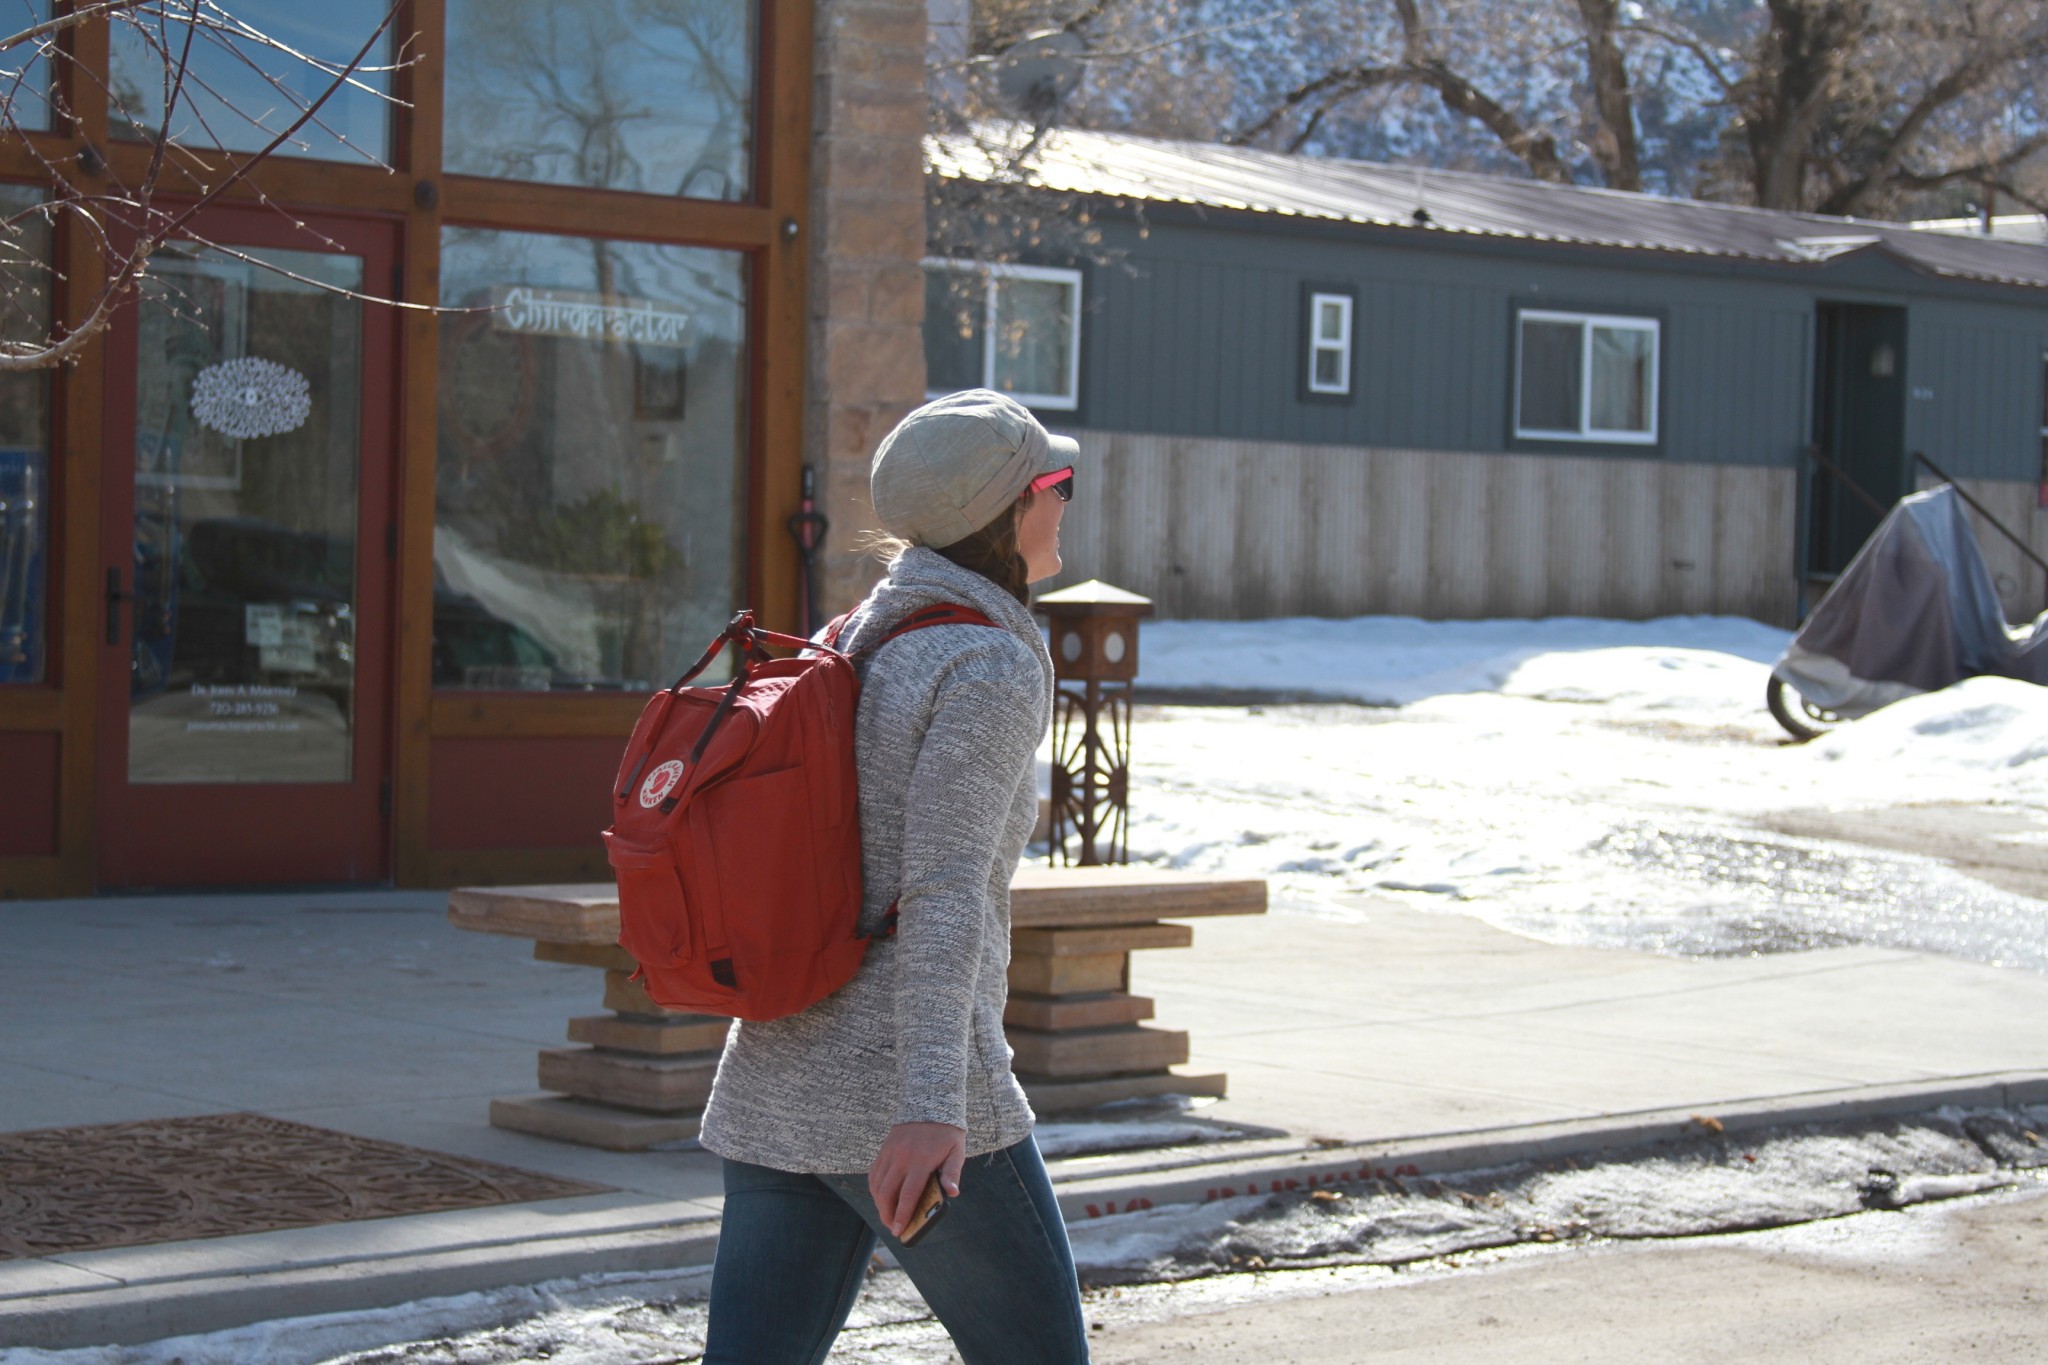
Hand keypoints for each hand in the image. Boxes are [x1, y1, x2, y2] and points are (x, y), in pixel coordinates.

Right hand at [868, 1121, 965, 1238]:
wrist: (930, 1102)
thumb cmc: (947, 1132)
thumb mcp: (956, 1151)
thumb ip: (952, 1173)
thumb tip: (952, 1193)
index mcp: (921, 1160)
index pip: (908, 1194)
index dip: (903, 1214)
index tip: (899, 1230)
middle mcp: (902, 1158)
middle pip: (887, 1193)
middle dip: (887, 1214)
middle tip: (892, 1227)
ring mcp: (890, 1153)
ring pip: (877, 1185)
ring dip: (879, 1204)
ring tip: (887, 1215)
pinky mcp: (884, 1149)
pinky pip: (874, 1173)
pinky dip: (875, 1188)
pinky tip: (881, 1197)